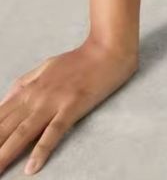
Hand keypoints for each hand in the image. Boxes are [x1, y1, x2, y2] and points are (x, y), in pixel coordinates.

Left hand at [0, 36, 137, 175]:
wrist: (108, 47)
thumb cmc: (80, 59)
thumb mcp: (46, 66)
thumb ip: (25, 83)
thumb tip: (6, 99)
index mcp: (30, 88)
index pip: (0, 116)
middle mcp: (37, 95)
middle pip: (7, 127)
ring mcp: (55, 101)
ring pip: (24, 132)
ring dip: (6, 153)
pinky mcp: (73, 106)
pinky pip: (54, 131)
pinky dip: (41, 150)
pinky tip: (32, 167)